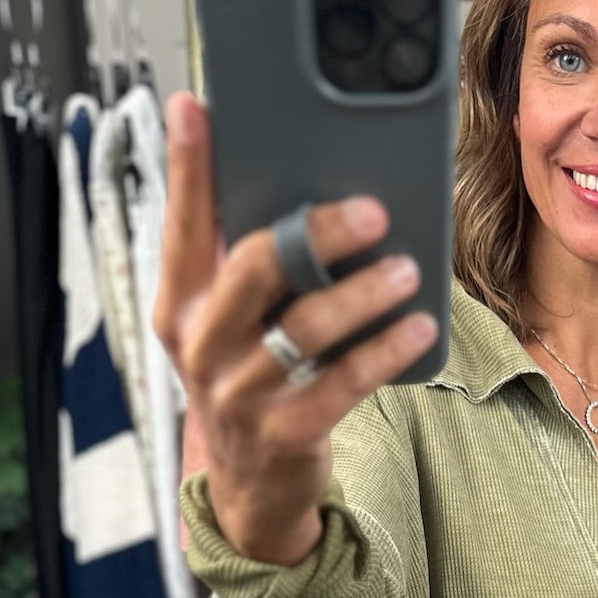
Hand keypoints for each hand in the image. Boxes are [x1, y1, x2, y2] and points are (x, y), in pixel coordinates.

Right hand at [151, 91, 438, 565]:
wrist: (252, 492)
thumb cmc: (251, 382)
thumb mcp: (229, 325)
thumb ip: (243, 264)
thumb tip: (296, 188)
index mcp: (179, 305)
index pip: (182, 224)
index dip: (187, 165)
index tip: (195, 106)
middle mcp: (200, 344)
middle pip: (254, 266)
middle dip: (315, 231)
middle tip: (371, 211)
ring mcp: (237, 393)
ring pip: (305, 326)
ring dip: (363, 294)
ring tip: (406, 271)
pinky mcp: (283, 433)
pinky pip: (340, 383)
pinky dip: (384, 351)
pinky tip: (417, 327)